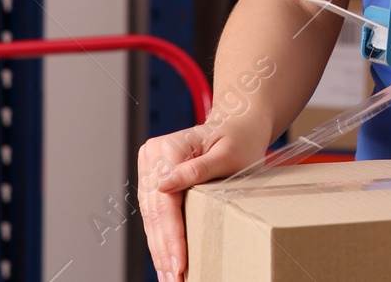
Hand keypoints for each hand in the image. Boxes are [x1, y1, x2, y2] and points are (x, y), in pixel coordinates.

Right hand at [136, 117, 266, 281]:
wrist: (239, 124)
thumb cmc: (240, 137)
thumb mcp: (228, 153)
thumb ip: (198, 169)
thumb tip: (164, 186)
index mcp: (167, 148)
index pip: (165, 201)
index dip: (172, 236)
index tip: (179, 263)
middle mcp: (152, 156)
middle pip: (154, 212)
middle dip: (164, 249)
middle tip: (173, 279)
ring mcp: (150, 168)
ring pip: (151, 217)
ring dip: (159, 249)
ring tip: (168, 277)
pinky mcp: (154, 179)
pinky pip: (155, 214)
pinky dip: (161, 238)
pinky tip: (166, 259)